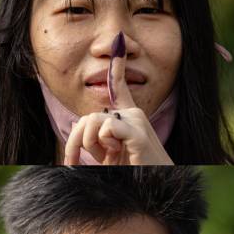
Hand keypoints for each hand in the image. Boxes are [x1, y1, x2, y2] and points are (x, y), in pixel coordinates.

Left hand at [64, 48, 173, 165]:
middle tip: (77, 161)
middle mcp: (135, 115)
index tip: (118, 42)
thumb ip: (98, 136)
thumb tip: (82, 123)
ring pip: (93, 121)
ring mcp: (138, 122)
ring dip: (89, 145)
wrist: (157, 191)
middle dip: (77, 140)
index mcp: (130, 119)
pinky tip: (117, 153)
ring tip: (104, 160)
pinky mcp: (138, 133)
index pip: (120, 88)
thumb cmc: (134, 175)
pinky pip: (106, 128)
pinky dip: (104, 144)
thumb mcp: (111, 154)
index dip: (117, 66)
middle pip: (89, 115)